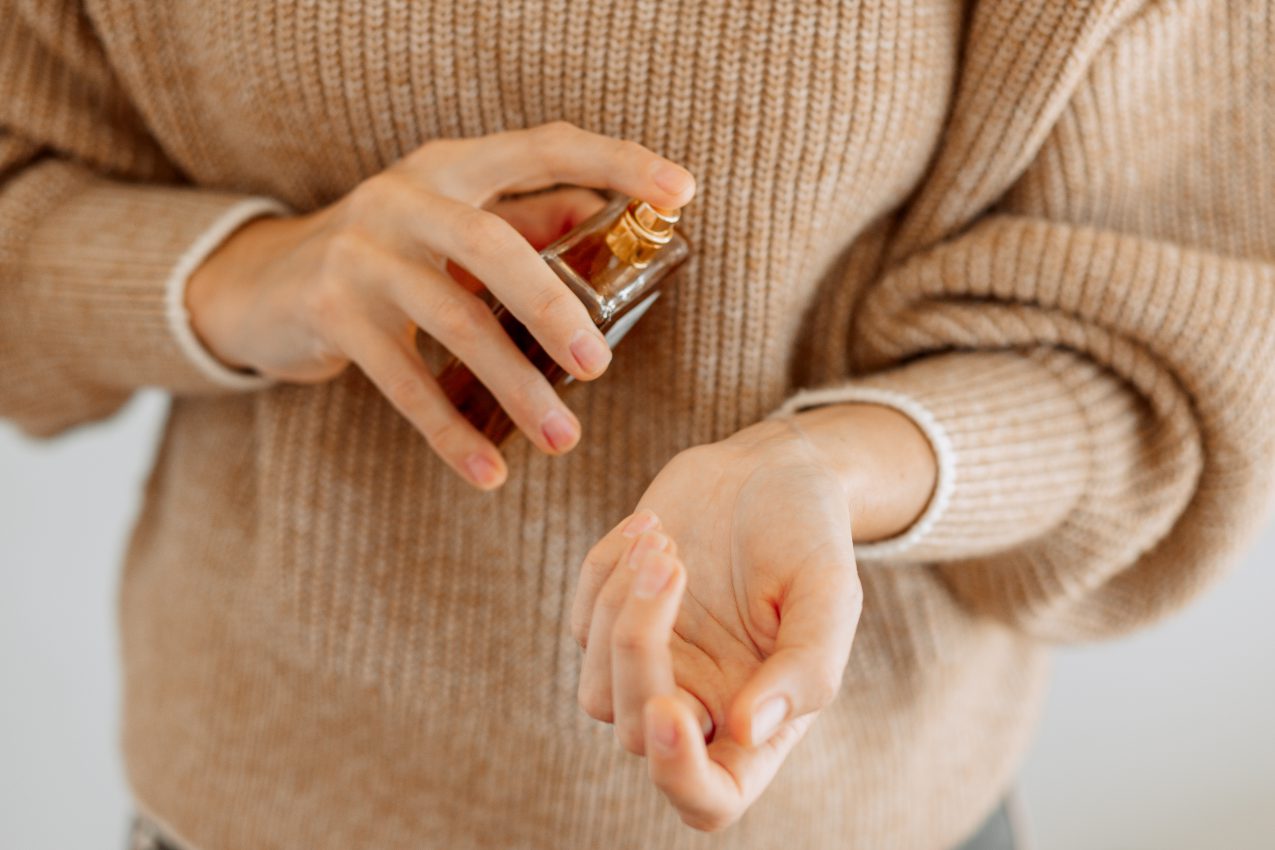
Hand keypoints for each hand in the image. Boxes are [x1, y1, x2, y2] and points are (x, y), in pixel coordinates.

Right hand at [186, 121, 695, 488]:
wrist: (258, 286)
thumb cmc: (383, 258)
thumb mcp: (448, 226)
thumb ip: (519, 219)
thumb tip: (598, 216)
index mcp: (451, 167)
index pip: (544, 146)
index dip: (616, 162)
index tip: (680, 191)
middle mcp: (405, 197)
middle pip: (494, 244)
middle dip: (553, 307)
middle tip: (600, 366)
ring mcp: (362, 252)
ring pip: (454, 321)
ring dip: (514, 388)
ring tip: (562, 440)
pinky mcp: (331, 311)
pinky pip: (404, 381)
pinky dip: (450, 431)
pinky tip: (488, 473)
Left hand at [571, 404, 935, 830]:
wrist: (768, 473)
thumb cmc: (809, 536)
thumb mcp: (829, 593)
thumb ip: (807, 668)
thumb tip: (748, 728)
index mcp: (759, 721)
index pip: (709, 796)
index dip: (679, 774)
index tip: (667, 712)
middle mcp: (700, 706)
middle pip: (636, 734)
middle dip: (640, 646)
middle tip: (675, 560)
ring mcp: (652, 669)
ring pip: (596, 689)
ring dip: (620, 607)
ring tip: (665, 538)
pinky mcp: (612, 626)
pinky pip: (581, 622)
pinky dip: (606, 570)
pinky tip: (653, 526)